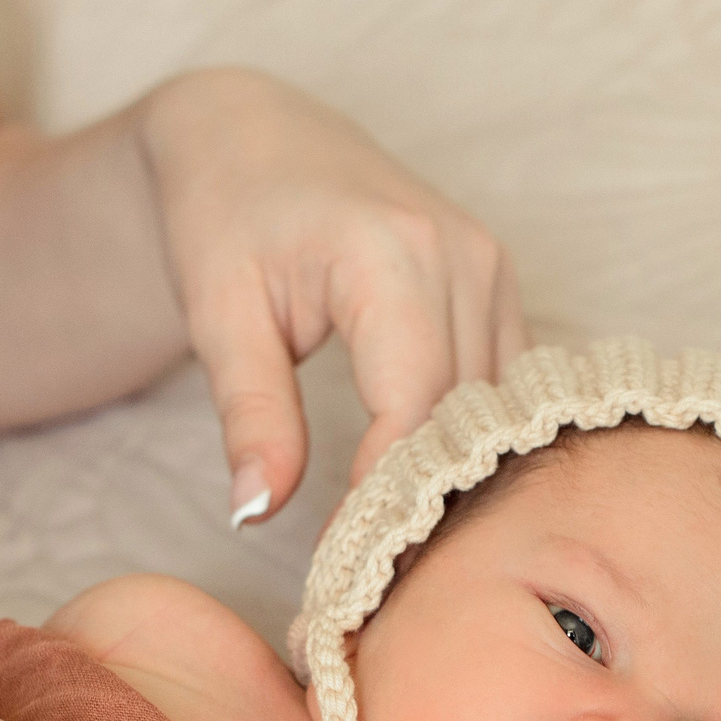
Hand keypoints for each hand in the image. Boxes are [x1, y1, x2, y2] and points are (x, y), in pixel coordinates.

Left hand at [138, 67, 531, 522]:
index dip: (381, 498)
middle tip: (368, 582)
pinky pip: (503, 388)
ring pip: (495, 413)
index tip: (341, 566)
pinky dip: (470, 443)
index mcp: (391, 254)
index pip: (412, 411)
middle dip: (418, 503)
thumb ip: (249, 414)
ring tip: (397, 548)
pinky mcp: (499, 286)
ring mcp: (491, 268)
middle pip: (464, 419)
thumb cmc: (224, 217)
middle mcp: (461, 257)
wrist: (251, 138)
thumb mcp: (217, 315)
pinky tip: (427, 491)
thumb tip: (256, 514)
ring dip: (453, 481)